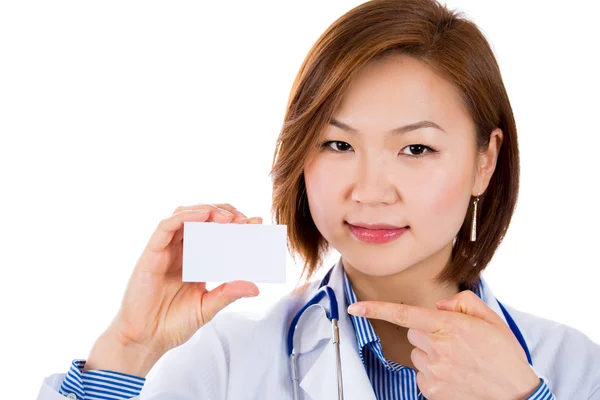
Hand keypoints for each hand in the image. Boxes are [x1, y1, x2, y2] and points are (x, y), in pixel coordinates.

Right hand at [88, 203, 261, 374]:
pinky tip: (203, 216)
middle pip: (202, 219)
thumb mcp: (208, 306)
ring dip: (207, 211)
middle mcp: (180, 251)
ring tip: (228, 217)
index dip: (236, 225)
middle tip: (244, 218)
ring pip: (185, 216)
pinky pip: (166, 227)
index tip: (256, 222)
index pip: (217, 234)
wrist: (145, 340)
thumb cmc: (173, 323)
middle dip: (224, 213)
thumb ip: (229, 293)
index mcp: (195, 260)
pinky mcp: (151, 253)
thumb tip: (255, 287)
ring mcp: (165, 250)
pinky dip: (185, 216)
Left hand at [348, 290, 540, 399]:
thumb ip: (462, 303)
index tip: (355, 307)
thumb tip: (439, 306)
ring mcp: (434, 372)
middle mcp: (438, 348)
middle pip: (413, 334)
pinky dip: (434, 374)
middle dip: (428, 334)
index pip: (404, 314)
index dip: (375, 310)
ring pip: (417, 355)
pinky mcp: (432, 391)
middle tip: (455, 343)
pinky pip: (422, 375)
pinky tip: (455, 376)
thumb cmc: (504, 356)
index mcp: (449, 326)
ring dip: (431, 355)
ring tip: (459, 362)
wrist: (516, 394)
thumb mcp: (491, 319)